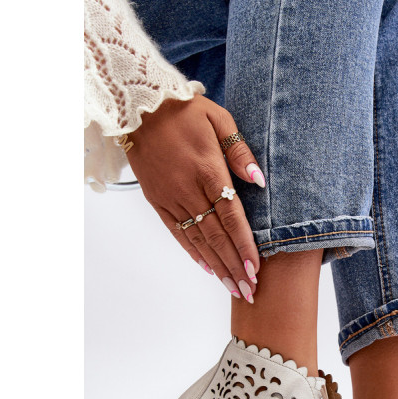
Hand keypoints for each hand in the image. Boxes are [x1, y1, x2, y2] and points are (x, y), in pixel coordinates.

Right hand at [124, 95, 265, 301]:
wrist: (137, 106)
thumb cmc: (185, 111)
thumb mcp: (219, 120)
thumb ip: (240, 152)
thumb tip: (260, 181)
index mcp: (208, 171)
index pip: (231, 217)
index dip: (244, 245)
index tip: (256, 270)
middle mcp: (189, 189)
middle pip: (216, 236)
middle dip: (234, 266)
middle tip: (249, 292)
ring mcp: (171, 197)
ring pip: (197, 239)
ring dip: (217, 266)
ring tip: (233, 288)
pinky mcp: (156, 200)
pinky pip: (176, 231)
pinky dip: (192, 251)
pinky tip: (207, 267)